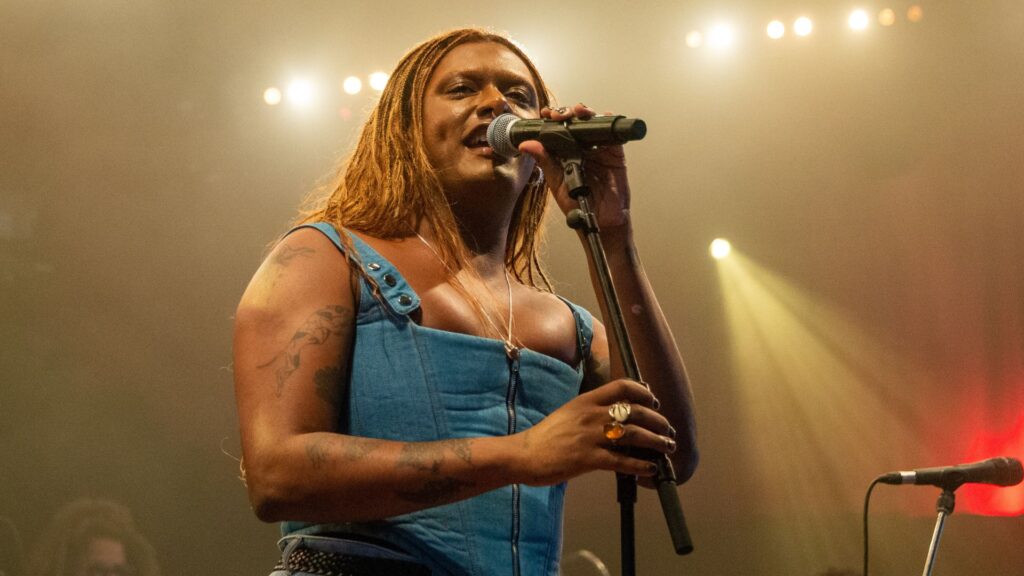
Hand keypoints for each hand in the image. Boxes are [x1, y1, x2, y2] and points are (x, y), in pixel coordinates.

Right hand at [515, 379, 676, 485]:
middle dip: (657, 421)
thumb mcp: (569, 413)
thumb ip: (591, 411)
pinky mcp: (588, 459)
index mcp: (586, 401)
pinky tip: (650, 469)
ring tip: (667, 448)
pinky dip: (640, 465)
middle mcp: (591, 415)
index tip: (654, 401)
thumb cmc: (546, 436)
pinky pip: (622, 461)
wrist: (524, 454)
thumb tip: (617, 416)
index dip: (644, 392)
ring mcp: (590, 436)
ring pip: (634, 435)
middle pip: (635, 411)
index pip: (622, 387)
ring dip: (656, 442)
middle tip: (667, 430)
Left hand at [518, 103, 631, 229]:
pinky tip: (603, 116)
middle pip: (575, 123)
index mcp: (565, 154)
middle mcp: (581, 148)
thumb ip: (545, 162)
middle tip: (561, 114)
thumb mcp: (557, 183)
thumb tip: (526, 145)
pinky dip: (609, 123)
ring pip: (593, 124)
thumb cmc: (577, 205)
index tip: (546, 114)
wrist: (601, 221)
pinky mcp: (615, 154)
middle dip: (568, 113)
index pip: (557, 131)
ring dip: (586, 114)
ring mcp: (599, 150)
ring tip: (579, 112)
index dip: (552, 119)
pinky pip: (613, 135)